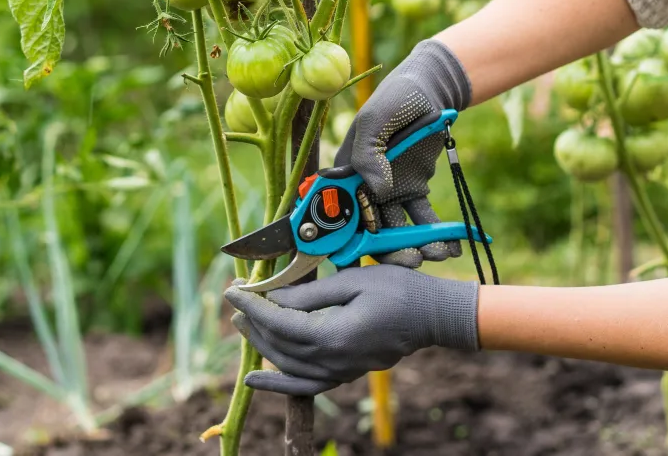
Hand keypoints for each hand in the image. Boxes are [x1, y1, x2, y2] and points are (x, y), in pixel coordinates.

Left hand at [224, 265, 480, 395]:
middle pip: (279, 345)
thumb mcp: (353, 281)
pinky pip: (304, 386)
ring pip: (286, 365)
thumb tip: (273, 298)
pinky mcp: (345, 374)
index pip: (279, 322)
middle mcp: (332, 361)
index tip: (233, 289)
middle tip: (236, 301)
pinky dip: (278, 385)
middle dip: (253, 322)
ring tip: (242, 325)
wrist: (433, 317)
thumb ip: (310, 294)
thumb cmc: (398, 291)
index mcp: (332, 336)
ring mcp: (339, 372)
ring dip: (260, 346)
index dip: (253, 305)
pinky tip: (256, 381)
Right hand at [333, 38, 471, 265]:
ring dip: (413, 247)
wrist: (431, 91)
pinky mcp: (414, 190)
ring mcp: (390, 192)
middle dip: (387, 251)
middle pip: (369, 230)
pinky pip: (423, 219)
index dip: (341, 239)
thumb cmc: (397, 98)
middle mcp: (364, 187)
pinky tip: (451, 247)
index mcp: (347, 172)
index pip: (337, 211)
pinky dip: (436, 235)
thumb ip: (369, 153)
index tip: (353, 259)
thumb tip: (376, 189)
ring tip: (434, 254)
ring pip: (396, 231)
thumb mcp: (376, 119)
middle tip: (410, 261)